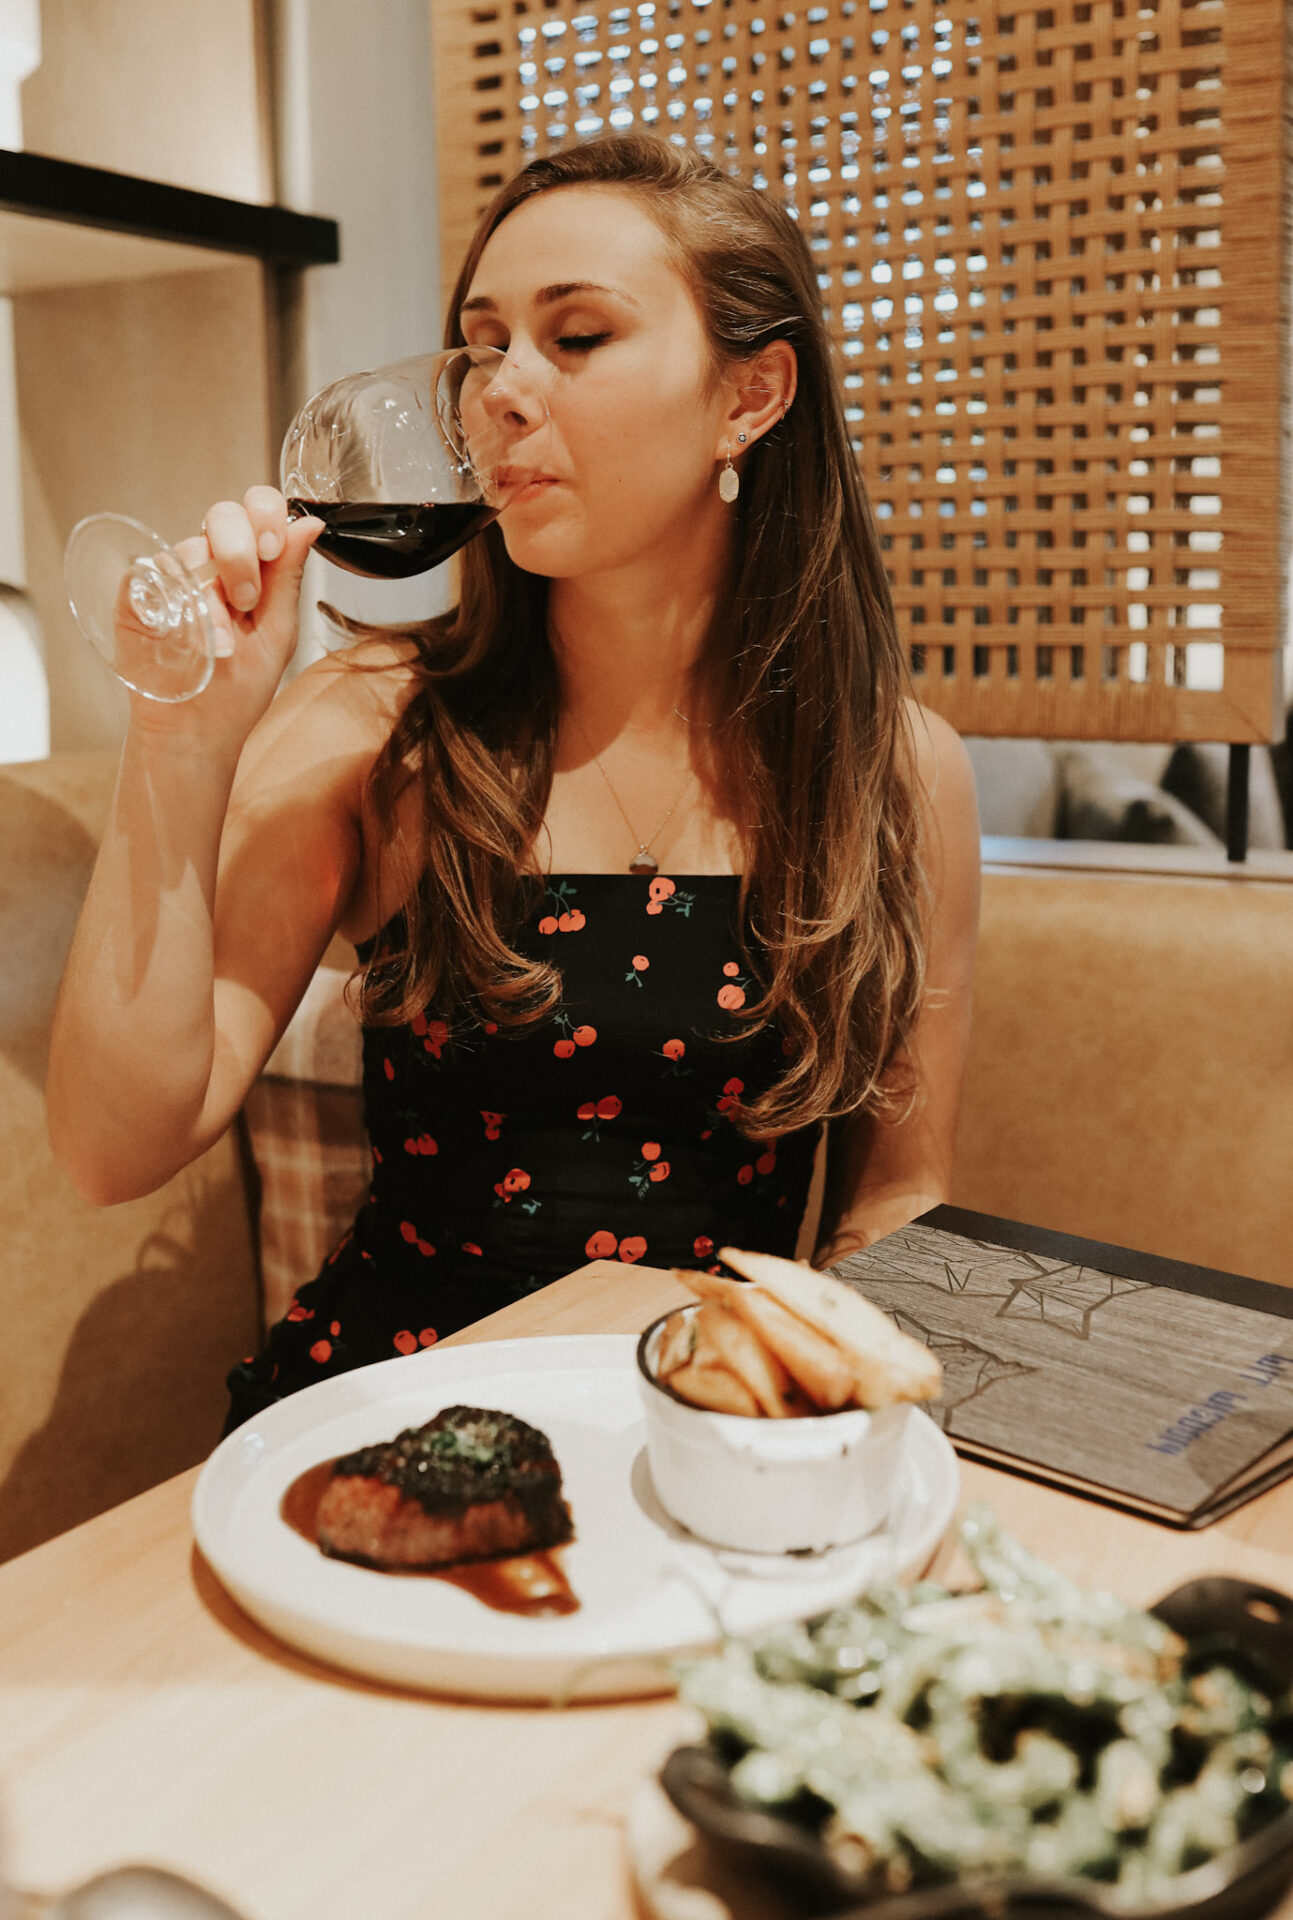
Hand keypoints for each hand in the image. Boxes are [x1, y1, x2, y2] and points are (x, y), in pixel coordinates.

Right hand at [126, 486, 321, 750]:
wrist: (196, 731)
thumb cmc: (239, 688)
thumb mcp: (277, 633)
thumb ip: (288, 577)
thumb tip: (311, 522)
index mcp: (251, 565)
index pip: (258, 508)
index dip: (265, 514)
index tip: (271, 548)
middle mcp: (211, 563)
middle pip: (222, 515)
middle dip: (239, 552)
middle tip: (247, 599)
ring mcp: (172, 577)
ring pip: (189, 547)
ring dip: (211, 594)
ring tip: (221, 641)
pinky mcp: (137, 595)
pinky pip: (151, 572)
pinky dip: (173, 602)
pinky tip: (186, 636)